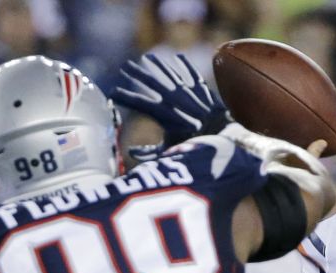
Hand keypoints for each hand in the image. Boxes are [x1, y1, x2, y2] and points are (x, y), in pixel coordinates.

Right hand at [112, 53, 230, 160]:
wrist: (223, 139)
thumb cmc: (194, 147)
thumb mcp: (169, 151)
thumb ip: (149, 152)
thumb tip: (130, 153)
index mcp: (164, 114)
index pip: (139, 103)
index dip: (124, 97)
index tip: (112, 93)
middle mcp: (175, 100)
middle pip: (152, 83)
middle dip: (137, 74)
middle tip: (126, 66)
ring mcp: (190, 93)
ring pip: (171, 74)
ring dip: (158, 65)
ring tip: (148, 57)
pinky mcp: (203, 90)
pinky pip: (192, 75)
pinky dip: (185, 66)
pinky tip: (178, 57)